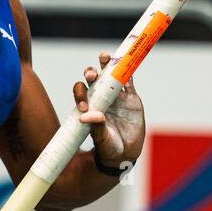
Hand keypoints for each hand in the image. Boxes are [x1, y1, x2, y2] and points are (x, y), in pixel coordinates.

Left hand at [73, 51, 145, 174]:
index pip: (81, 93)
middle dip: (91, 73)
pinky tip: (126, 62)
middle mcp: (100, 98)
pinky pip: (128, 81)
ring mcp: (116, 96)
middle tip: (91, 74)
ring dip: (107, 65)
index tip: (84, 104)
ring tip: (104, 57)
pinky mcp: (130, 97)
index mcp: (90, 107)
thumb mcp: (102, 140)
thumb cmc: (109, 148)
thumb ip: (95, 127)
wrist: (126, 153)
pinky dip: (128, 71)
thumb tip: (85, 116)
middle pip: (94, 80)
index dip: (80, 93)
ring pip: (110, 75)